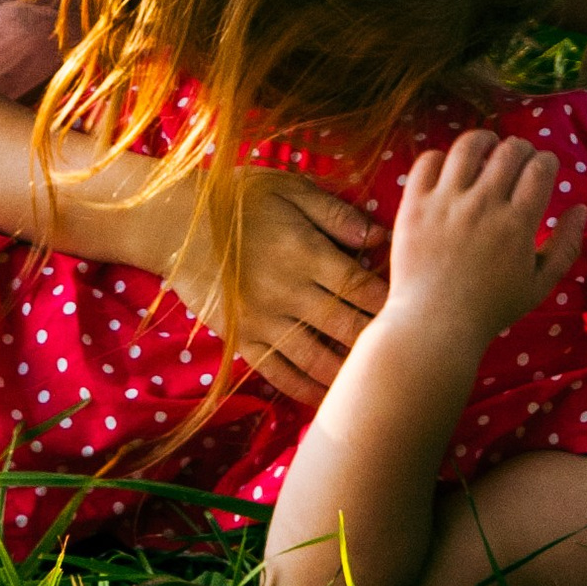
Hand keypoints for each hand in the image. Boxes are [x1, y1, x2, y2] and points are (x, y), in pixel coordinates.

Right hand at [165, 166, 387, 404]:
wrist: (171, 222)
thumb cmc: (237, 197)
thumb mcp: (290, 189)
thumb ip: (336, 215)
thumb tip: (380, 235)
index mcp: (306, 252)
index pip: (360, 285)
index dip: (389, 300)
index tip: (415, 310)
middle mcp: (289, 292)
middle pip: (345, 325)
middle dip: (378, 340)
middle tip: (410, 353)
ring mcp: (263, 319)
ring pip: (315, 357)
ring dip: (347, 372)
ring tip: (376, 382)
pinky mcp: (241, 338)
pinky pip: (278, 371)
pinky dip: (304, 387)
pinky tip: (326, 396)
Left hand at [375, 132, 586, 356]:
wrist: (433, 327)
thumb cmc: (490, 310)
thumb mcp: (539, 285)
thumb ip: (565, 246)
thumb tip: (581, 209)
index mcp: (517, 223)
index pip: (540, 168)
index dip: (546, 161)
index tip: (544, 167)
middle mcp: (483, 205)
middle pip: (510, 150)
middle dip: (521, 148)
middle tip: (519, 157)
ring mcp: (446, 202)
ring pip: (469, 146)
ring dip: (484, 140)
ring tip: (487, 146)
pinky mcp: (415, 205)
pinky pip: (428, 161)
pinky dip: (442, 158)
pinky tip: (450, 169)